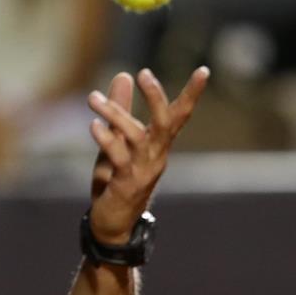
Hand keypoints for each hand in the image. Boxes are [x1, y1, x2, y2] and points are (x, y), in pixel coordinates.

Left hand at [87, 67, 208, 242]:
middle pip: (164, 122)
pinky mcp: (126, 184)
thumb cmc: (115, 181)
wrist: (112, 224)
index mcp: (158, 146)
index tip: (204, 70)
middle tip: (145, 74)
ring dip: (114, 114)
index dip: (191, 94)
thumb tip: (124, 75)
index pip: (178, 116)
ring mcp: (143, 171)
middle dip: (157, 97)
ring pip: (135, 136)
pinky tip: (92, 125)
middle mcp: (155, 156)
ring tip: (92, 98)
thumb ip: (120, 109)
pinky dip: (105, 139)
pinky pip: (118, 157)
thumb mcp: (116, 141)